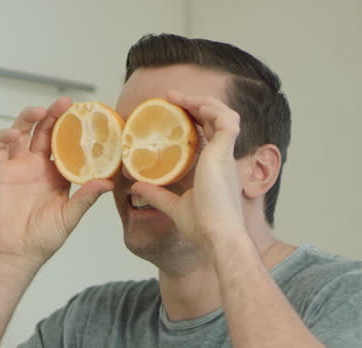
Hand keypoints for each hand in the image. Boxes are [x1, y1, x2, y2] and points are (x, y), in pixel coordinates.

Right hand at [0, 98, 113, 267]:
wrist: (15, 252)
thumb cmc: (43, 239)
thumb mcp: (69, 217)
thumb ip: (85, 198)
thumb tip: (107, 182)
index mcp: (57, 174)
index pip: (66, 143)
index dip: (73, 128)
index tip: (86, 116)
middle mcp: (38, 166)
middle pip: (45, 131)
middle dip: (54, 115)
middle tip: (65, 103)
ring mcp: (18, 167)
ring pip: (22, 133)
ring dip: (28, 118)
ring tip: (39, 112)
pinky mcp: (0, 172)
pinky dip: (3, 136)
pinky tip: (13, 134)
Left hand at [132, 91, 247, 252]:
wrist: (216, 236)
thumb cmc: (203, 227)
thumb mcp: (173, 206)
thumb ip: (157, 194)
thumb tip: (135, 187)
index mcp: (215, 168)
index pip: (208, 135)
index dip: (194, 120)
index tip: (173, 113)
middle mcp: (223, 158)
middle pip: (215, 120)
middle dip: (195, 104)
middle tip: (171, 98)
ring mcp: (226, 154)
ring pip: (223, 114)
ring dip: (202, 101)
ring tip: (178, 96)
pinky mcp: (225, 153)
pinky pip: (226, 120)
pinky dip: (211, 108)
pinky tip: (193, 104)